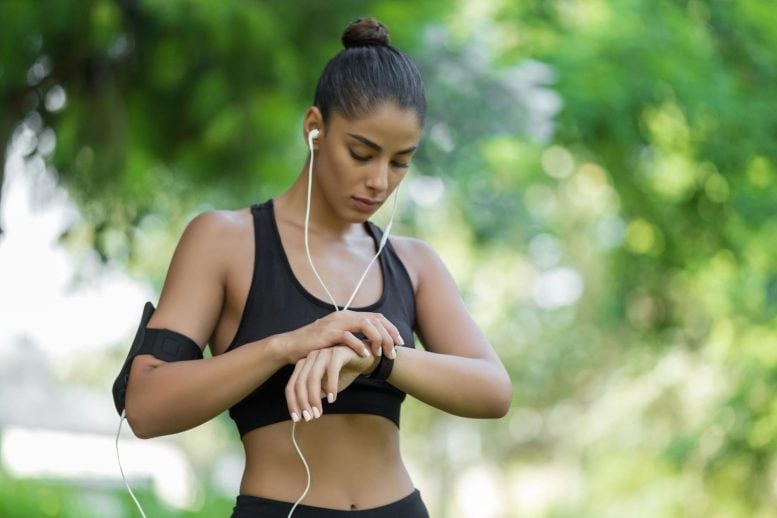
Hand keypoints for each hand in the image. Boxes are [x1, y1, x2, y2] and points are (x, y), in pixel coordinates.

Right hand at [278, 310, 402, 363]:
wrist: (292, 345)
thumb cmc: (316, 346)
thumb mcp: (338, 339)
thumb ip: (354, 337)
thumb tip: (373, 345)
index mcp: (349, 316)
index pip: (377, 317)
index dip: (391, 329)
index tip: (400, 342)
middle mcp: (344, 315)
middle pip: (375, 320)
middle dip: (388, 336)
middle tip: (394, 352)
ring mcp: (336, 323)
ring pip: (365, 325)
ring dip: (378, 339)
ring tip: (382, 354)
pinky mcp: (328, 333)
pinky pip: (348, 337)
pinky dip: (359, 345)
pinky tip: (366, 355)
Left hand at [284, 345, 375, 421]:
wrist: (362, 359)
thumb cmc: (343, 373)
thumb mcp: (326, 387)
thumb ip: (315, 395)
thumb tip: (304, 413)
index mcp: (304, 364)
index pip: (292, 385)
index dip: (293, 403)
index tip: (297, 419)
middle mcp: (311, 357)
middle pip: (300, 382)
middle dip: (303, 402)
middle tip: (310, 417)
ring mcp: (323, 353)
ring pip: (313, 377)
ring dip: (314, 397)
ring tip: (319, 412)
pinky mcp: (337, 352)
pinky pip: (331, 371)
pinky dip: (331, 386)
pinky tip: (333, 398)